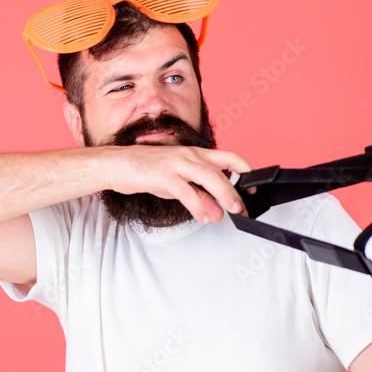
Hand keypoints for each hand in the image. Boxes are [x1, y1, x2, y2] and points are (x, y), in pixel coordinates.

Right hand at [105, 145, 253, 223]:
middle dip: (236, 190)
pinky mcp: (163, 175)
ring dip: (223, 195)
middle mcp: (189, 155)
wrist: (118, 165)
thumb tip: (217, 212)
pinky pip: (186, 191)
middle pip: (222, 169)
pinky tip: (203, 216)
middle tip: (243, 207)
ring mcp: (176, 163)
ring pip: (208, 176)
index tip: (253, 188)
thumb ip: (198, 196)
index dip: (245, 171)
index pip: (229, 157)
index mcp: (195, 154)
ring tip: (230, 211)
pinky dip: (197, 206)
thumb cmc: (147, 172)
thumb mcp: (177, 185)